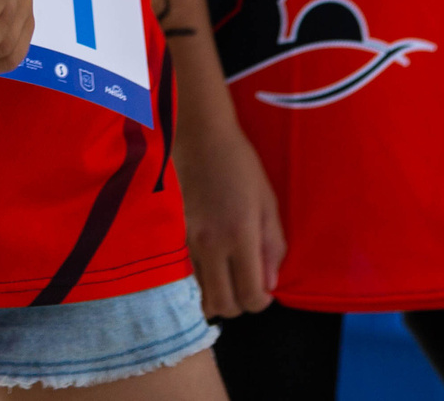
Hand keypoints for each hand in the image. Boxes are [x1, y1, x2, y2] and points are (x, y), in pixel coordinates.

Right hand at [174, 115, 285, 315]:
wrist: (199, 138)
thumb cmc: (240, 166)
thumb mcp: (267, 203)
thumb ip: (272, 247)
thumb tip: (270, 284)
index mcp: (240, 235)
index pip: (250, 295)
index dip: (260, 301)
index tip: (263, 289)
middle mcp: (210, 245)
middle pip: (222, 305)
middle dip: (238, 304)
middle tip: (244, 285)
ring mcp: (186, 243)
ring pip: (199, 295)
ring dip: (215, 294)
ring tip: (225, 276)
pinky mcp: (171, 238)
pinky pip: (184, 277)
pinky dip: (198, 281)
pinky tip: (207, 264)